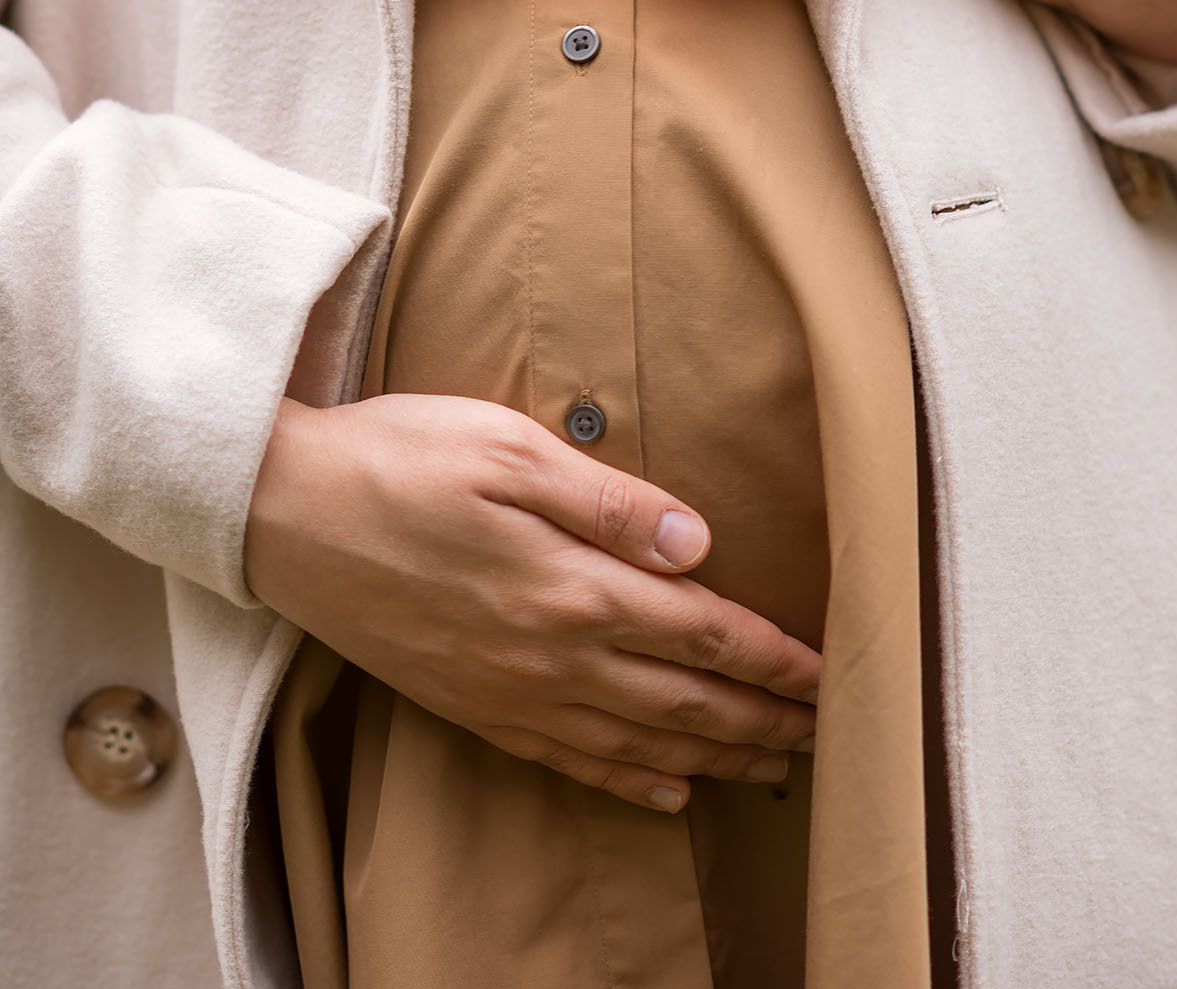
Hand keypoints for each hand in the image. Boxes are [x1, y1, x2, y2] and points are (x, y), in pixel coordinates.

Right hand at [245, 394, 819, 813]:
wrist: (284, 515)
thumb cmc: (400, 459)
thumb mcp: (510, 448)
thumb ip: (612, 502)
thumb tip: (701, 546)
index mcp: (571, 582)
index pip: (704, 632)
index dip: (774, 657)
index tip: (829, 670)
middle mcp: (551, 652)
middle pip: (686, 701)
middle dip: (764, 719)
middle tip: (827, 730)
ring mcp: (509, 690)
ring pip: (639, 743)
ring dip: (716, 758)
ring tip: (772, 766)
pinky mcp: (471, 705)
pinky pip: (568, 761)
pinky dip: (629, 782)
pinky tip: (664, 791)